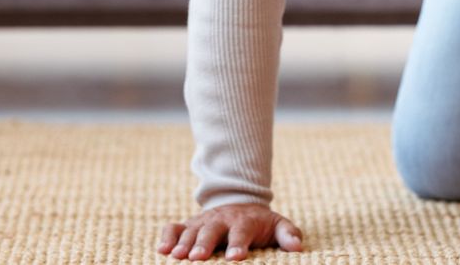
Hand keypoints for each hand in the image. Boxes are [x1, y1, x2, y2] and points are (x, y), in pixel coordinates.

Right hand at [155, 203, 303, 259]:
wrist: (239, 202)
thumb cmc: (260, 222)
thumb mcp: (277, 224)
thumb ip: (288, 234)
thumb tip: (297, 247)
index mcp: (244, 221)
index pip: (242, 232)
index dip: (238, 244)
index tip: (236, 257)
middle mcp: (221, 220)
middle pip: (211, 230)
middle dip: (204, 243)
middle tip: (198, 258)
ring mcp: (203, 221)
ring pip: (191, 230)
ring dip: (183, 243)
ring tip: (177, 256)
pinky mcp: (188, 224)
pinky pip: (174, 228)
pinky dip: (166, 237)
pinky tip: (162, 250)